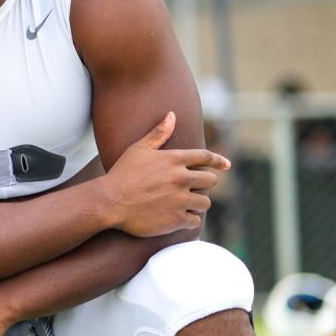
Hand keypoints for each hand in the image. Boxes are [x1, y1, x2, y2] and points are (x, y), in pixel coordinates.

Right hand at [101, 111, 229, 236]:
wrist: (108, 202)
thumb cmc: (121, 174)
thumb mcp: (138, 149)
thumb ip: (158, 133)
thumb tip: (172, 115)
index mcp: (174, 159)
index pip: (205, 157)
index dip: (218, 161)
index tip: (227, 165)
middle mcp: (181, 178)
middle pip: (210, 181)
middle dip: (203, 184)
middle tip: (192, 188)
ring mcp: (180, 199)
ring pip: (205, 202)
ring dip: (197, 204)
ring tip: (184, 204)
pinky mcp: (176, 219)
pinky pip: (195, 220)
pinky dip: (188, 220)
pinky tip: (177, 218)